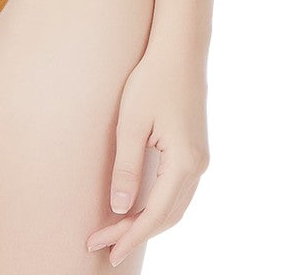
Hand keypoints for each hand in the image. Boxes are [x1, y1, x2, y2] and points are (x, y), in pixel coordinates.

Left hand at [84, 47, 209, 266]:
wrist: (179, 52)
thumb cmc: (151, 81)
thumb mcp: (131, 123)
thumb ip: (126, 168)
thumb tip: (120, 209)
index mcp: (184, 162)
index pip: (155, 215)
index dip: (129, 236)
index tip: (105, 249)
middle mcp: (198, 167)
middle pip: (166, 217)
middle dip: (134, 234)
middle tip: (102, 244)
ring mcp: (200, 160)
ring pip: (174, 208)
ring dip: (146, 223)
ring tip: (114, 233)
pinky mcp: (194, 152)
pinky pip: (176, 193)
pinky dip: (157, 207)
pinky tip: (136, 209)